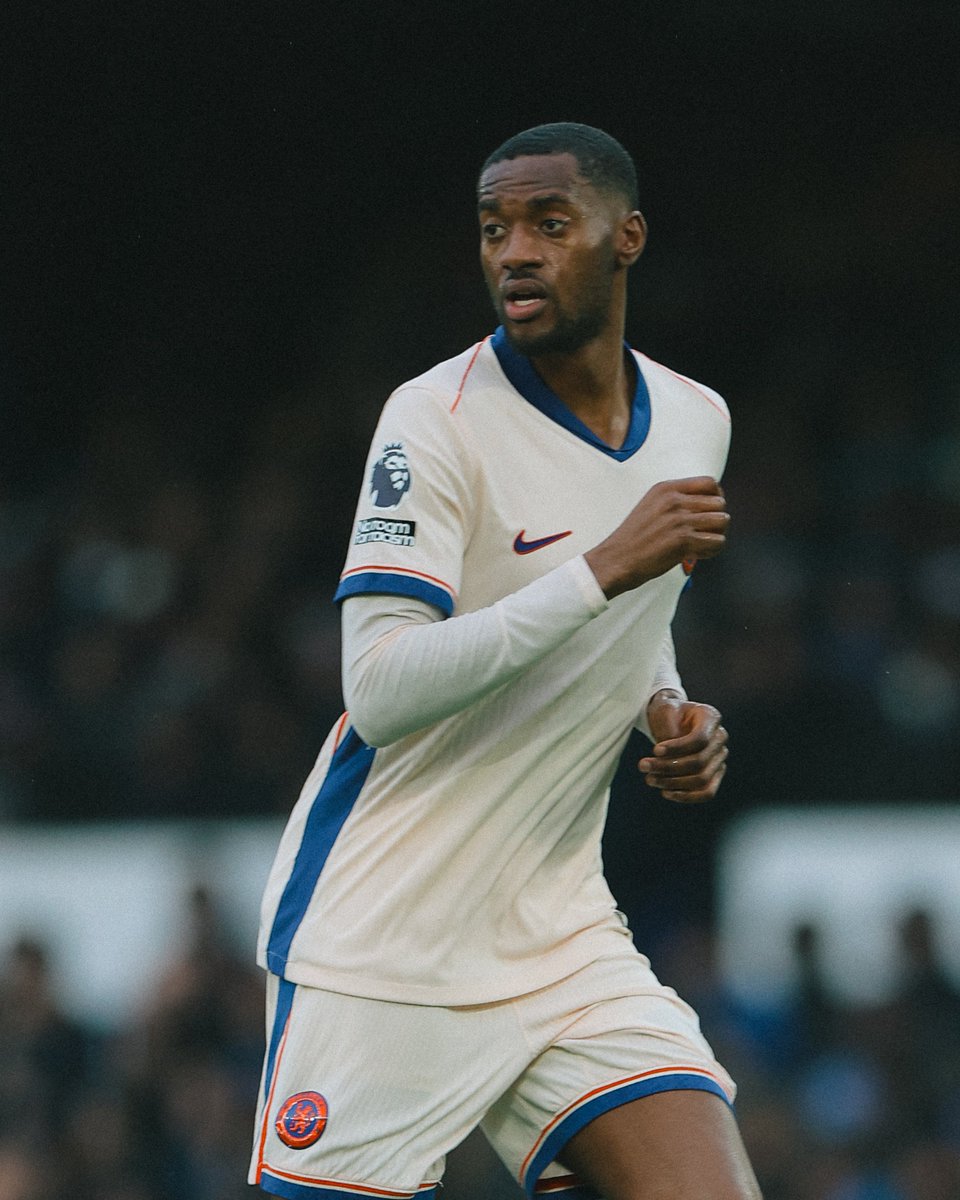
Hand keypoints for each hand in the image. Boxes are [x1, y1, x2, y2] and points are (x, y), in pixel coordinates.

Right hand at [584, 477, 728, 599]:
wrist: (615, 560)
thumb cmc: (633, 538)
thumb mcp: (651, 506)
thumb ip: (675, 500)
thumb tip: (708, 504)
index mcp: (666, 488)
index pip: (710, 482)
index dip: (717, 496)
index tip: (710, 511)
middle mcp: (674, 500)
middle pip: (720, 503)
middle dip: (717, 519)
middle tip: (704, 532)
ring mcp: (679, 520)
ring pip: (722, 521)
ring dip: (716, 534)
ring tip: (702, 543)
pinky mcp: (683, 541)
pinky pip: (718, 541)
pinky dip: (712, 550)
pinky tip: (698, 554)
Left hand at [639, 690, 727, 802]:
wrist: (672, 719)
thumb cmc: (668, 713)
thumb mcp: (664, 710)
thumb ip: (668, 731)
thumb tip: (667, 759)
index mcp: (711, 717)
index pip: (700, 739)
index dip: (677, 748)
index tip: (654, 750)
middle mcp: (720, 738)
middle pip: (699, 762)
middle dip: (668, 767)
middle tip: (643, 765)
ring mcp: (719, 758)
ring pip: (702, 779)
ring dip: (673, 783)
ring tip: (650, 779)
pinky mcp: (714, 775)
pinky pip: (706, 792)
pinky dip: (686, 796)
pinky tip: (665, 793)